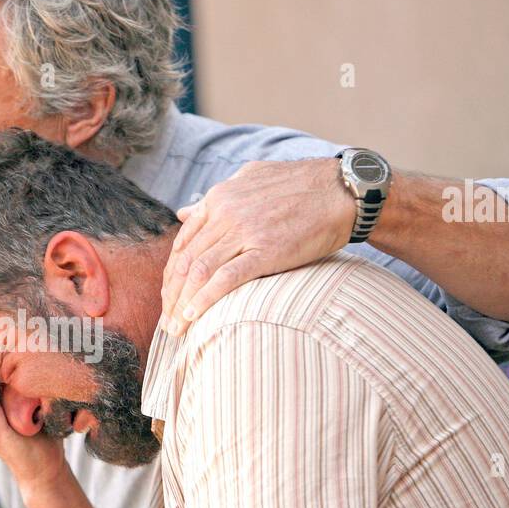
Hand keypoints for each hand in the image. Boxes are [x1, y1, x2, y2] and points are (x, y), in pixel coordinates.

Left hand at [161, 158, 352, 335]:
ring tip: (176, 328)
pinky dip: (205, 298)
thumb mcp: (249, 179)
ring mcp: (245, 233)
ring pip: (199, 271)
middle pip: (186, 261)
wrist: (341, 190)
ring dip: (182, 303)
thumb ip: (215, 198)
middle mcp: (225, 214)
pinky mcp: (266, 251)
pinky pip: (226, 278)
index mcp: (218, 199)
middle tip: (167, 322)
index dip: (171, 275)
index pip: (183, 243)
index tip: (169, 298)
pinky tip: (193, 316)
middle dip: (171, 296)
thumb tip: (185, 212)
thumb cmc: (300, 185)